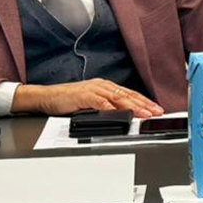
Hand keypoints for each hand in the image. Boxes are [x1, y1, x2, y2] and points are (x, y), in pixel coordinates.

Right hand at [13, 80, 162, 117]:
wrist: (46, 97)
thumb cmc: (68, 100)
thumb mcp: (91, 103)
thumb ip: (106, 107)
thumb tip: (123, 116)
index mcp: (106, 87)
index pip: (129, 94)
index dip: (144, 102)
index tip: (156, 109)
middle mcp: (102, 86)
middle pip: (127, 95)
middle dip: (144, 104)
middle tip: (156, 112)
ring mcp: (93, 89)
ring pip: (117, 98)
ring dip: (132, 106)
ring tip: (143, 113)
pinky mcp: (82, 95)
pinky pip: (99, 102)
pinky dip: (109, 108)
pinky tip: (119, 113)